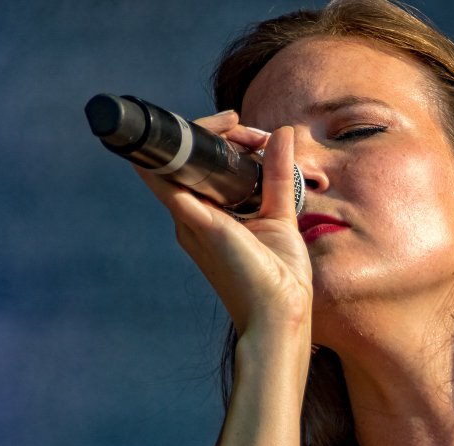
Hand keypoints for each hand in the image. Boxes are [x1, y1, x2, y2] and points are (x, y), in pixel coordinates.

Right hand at [135, 111, 311, 336]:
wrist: (280, 314)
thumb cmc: (280, 277)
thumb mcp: (281, 214)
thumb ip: (278, 173)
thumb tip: (284, 132)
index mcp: (211, 216)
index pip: (202, 166)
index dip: (222, 139)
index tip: (253, 131)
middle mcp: (194, 218)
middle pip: (188, 161)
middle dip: (213, 132)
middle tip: (242, 124)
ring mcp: (192, 222)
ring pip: (179, 165)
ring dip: (203, 136)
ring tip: (234, 125)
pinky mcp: (200, 226)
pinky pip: (171, 185)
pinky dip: (170, 160)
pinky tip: (175, 138)